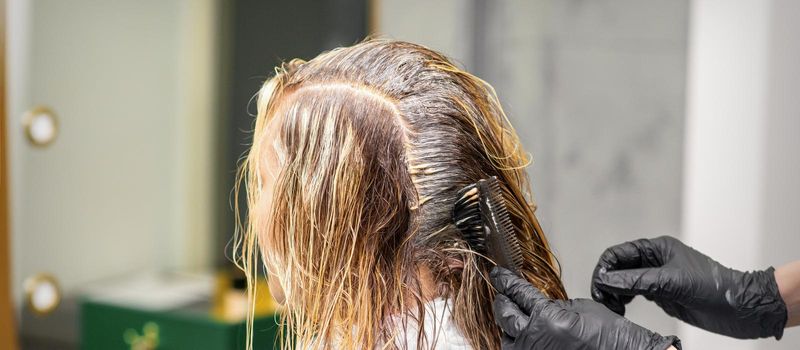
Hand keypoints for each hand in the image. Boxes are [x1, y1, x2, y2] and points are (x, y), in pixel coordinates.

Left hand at [491, 267, 679, 349]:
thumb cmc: (609, 335)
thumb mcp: (579, 307)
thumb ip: (552, 304)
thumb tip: (534, 303)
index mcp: (546, 318)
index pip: (518, 294)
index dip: (506, 282)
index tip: (499, 275)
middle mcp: (534, 340)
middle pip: (505, 315)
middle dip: (502, 302)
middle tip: (502, 294)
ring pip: (505, 338)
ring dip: (507, 326)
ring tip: (512, 316)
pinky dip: (517, 342)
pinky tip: (522, 335)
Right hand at [591, 236, 787, 339]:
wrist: (741, 309)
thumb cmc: (715, 288)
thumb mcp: (671, 282)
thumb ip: (637, 281)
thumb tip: (606, 279)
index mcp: (658, 248)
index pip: (620, 252)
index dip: (605, 267)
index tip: (598, 284)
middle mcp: (655, 260)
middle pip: (619, 267)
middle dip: (607, 281)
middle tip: (602, 299)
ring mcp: (658, 278)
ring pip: (625, 281)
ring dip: (614, 292)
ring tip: (611, 306)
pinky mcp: (662, 294)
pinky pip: (635, 293)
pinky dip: (624, 299)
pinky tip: (621, 308)